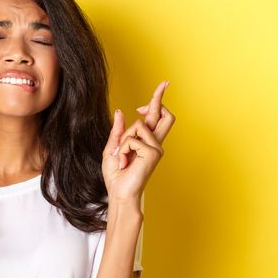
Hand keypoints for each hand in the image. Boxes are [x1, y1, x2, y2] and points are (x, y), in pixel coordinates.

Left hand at [102, 81, 175, 201]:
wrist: (119, 193)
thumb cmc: (117, 176)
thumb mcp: (112, 148)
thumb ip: (118, 131)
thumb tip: (122, 111)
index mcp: (147, 141)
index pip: (157, 117)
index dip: (159, 99)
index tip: (164, 85)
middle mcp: (155, 143)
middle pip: (164, 115)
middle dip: (160, 98)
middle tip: (164, 84)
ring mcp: (156, 148)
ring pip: (137, 125)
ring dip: (124, 139)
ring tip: (123, 157)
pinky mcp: (153, 153)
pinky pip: (132, 139)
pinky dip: (123, 150)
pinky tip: (125, 163)